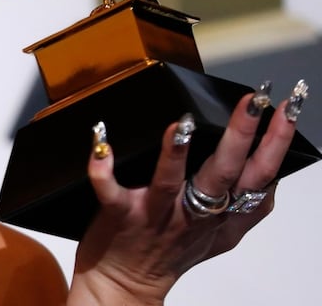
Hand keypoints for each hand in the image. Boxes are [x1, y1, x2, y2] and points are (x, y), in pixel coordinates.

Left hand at [69, 80, 306, 304]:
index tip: (287, 109)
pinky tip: (101, 146)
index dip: (275, 142)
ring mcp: (155, 214)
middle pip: (223, 173)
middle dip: (241, 137)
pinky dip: (103, 171)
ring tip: (183, 124)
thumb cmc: (168, 254)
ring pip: (170, 182)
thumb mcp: (221, 238)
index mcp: (220, 213)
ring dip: (177, 153)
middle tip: (253, 103)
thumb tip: (274, 183)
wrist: (124, 285)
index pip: (258, 175)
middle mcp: (192, 212)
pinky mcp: (119, 216)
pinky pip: (110, 193)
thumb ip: (248, 212)